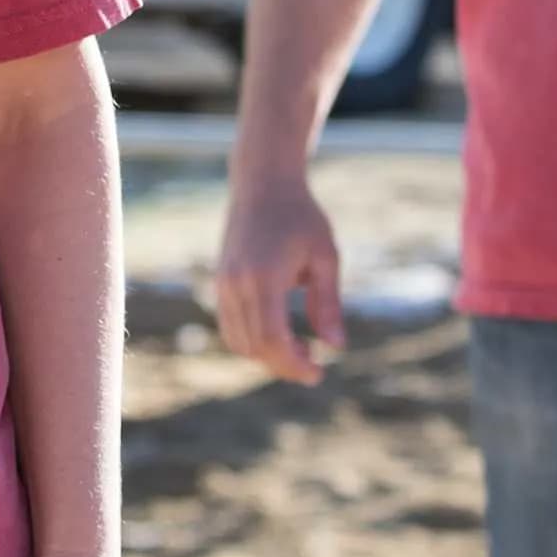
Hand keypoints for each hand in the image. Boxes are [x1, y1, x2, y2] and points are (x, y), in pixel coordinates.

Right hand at [215, 171, 346, 383]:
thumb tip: (336, 346)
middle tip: (314, 366)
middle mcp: (236, 283)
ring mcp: (223, 282)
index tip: (318, 372)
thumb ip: (328, 303)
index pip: (272, 339)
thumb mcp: (325, 257)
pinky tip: (279, 334)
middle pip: (255, 346)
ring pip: (238, 341)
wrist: (263, 183)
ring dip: (266, 355)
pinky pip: (230, 325)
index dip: (294, 364)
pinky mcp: (220, 281)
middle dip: (284, 365)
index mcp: (264, 277)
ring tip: (298, 350)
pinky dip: (252, 340)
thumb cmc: (301, 217)